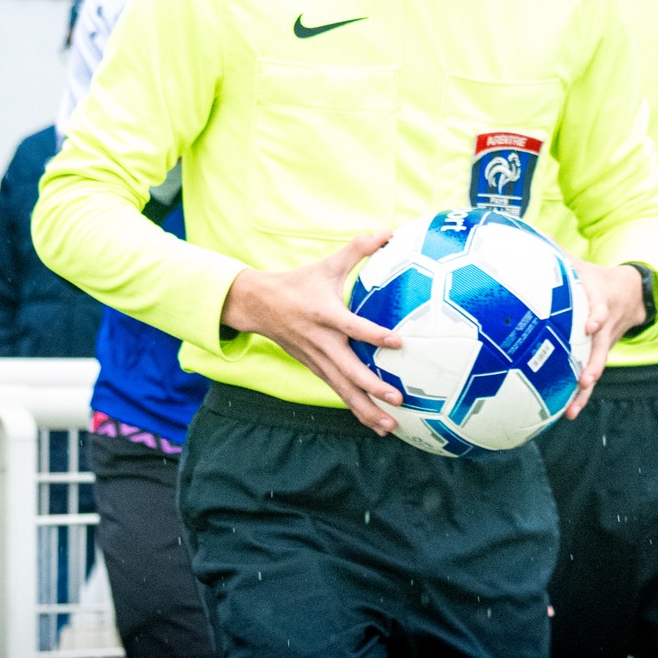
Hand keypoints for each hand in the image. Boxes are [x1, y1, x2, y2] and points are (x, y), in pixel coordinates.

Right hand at [221, 232, 402, 433]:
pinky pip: (339, 392)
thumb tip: (389, 230)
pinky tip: (376, 424)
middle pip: (348, 370)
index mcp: (325, 314)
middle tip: (398, 398)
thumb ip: (359, 249)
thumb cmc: (300, 282)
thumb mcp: (328, 264)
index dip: (374, 335)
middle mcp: (322, 342)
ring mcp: (317, 360)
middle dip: (373, 387)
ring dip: (366, 410)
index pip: (353, 327)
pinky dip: (357, 409)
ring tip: (391, 427)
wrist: (259, 306)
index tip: (398, 341)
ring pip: (343, 390)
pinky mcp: (316, 369)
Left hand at [564, 261, 644, 419]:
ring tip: (575, 405)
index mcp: (599, 299)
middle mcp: (604, 324)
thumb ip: (557, 254)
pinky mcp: (599, 355)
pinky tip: (568, 413)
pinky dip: (582, 395)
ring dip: (587, 385)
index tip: (590, 325)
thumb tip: (532, 236)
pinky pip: (591, 375)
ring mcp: (604, 342)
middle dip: (594, 362)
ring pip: (597, 366)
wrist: (632, 294)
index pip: (600, 307)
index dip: (596, 316)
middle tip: (586, 378)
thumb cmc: (595, 278)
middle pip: (601, 345)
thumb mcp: (580, 263)